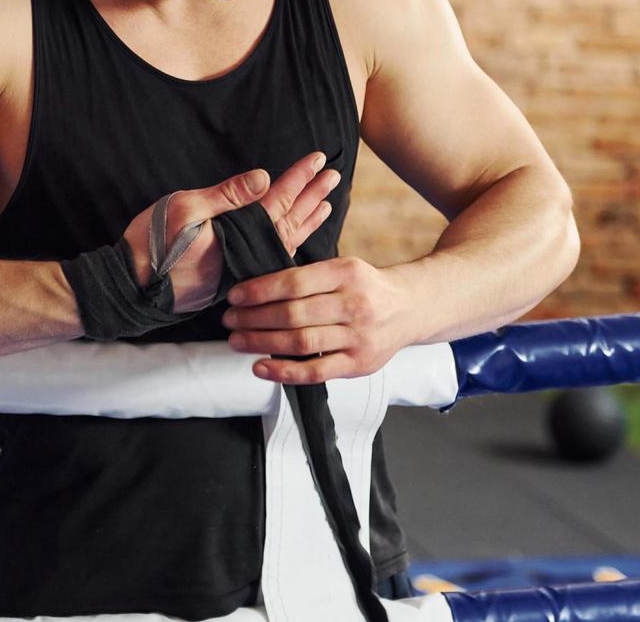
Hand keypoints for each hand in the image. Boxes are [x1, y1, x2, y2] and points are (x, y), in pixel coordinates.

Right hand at [120, 151, 342, 313]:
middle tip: (333, 175)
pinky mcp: (234, 276)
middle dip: (311, 195)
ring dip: (305, 219)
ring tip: (326, 203)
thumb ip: (227, 195)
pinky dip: (289, 240)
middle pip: (289, 220)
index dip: (298, 179)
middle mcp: (247, 253)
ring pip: (284, 240)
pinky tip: (297, 234)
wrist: (133, 288)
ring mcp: (243, 267)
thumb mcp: (186, 209)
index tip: (319, 160)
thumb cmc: (153, 244)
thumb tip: (265, 178)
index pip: (277, 201)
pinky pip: (273, 255)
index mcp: (239, 233)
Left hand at [221, 256, 412, 383]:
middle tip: (229, 320)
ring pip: (301, 342)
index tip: (234, 296)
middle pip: (294, 314)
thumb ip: (309, 278)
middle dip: (254, 318)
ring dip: (262, 342)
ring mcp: (359, 336)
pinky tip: (261, 367)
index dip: (259, 291)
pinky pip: (316, 371)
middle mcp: (355, 304)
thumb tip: (256, 289)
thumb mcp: (343, 268)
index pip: (294, 282)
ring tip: (237, 341)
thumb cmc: (365, 287)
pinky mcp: (359, 363)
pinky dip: (284, 371)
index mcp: (347, 272)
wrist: (410, 308)